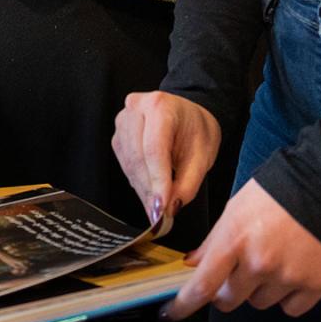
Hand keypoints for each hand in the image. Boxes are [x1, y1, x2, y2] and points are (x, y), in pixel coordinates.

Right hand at [112, 90, 220, 232]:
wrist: (186, 114)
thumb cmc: (196, 130)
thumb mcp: (203, 156)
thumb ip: (188, 184)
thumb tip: (170, 209)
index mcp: (160, 105)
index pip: (154, 149)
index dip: (157, 181)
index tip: (162, 209)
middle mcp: (136, 108)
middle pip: (137, 157)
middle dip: (150, 190)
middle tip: (161, 216)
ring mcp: (123, 120)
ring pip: (128, 163)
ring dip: (143, 189)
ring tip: (158, 207)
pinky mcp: (118, 135)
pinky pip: (124, 163)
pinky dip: (138, 182)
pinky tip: (150, 190)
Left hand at [164, 179, 320, 321]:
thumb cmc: (273, 194)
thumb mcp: (234, 210)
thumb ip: (212, 241)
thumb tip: (192, 264)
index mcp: (233, 241)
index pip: (202, 285)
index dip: (183, 305)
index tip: (171, 314)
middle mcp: (258, 263)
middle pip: (228, 301)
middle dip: (226, 289)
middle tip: (238, 268)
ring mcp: (287, 277)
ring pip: (258, 303)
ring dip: (259, 289)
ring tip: (272, 259)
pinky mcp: (314, 285)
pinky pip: (290, 308)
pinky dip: (288, 296)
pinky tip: (292, 270)